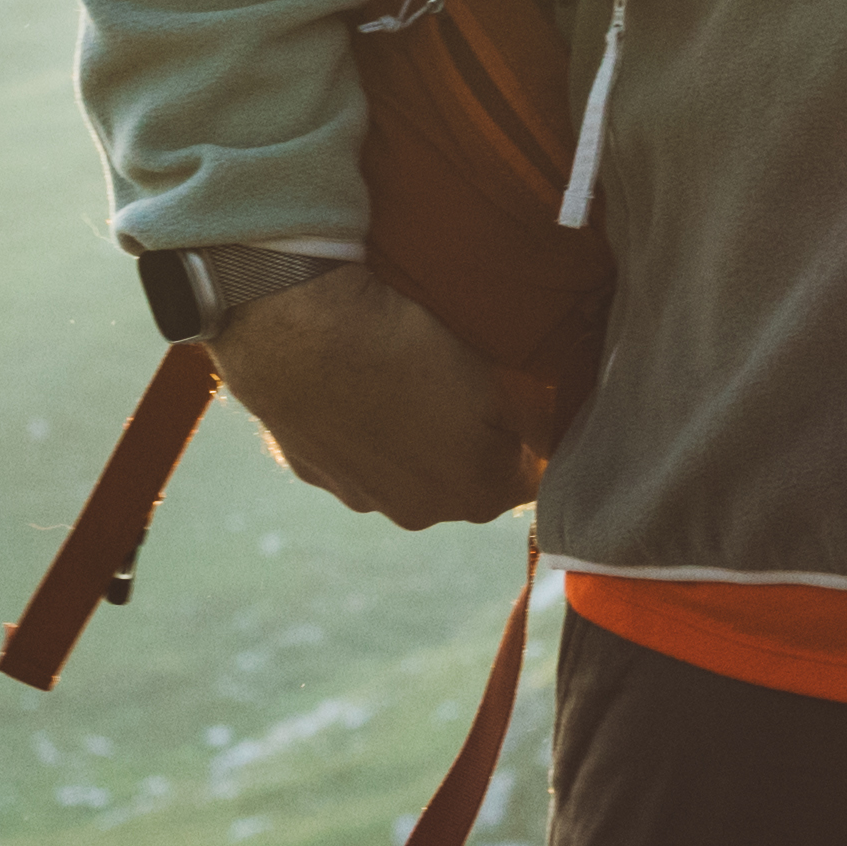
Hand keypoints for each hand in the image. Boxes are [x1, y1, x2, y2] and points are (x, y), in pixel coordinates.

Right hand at [204, 263, 545, 529]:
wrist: (298, 331)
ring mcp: (360, 497)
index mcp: (478, 495)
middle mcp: (420, 514)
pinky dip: (359, 421)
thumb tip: (548, 438)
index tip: (527, 401)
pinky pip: (351, 448)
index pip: (530, 478)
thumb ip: (530, 418)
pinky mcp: (312, 470)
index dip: (532, 438)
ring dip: (410, 432)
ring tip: (401, 372)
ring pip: (404, 465)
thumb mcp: (493, 375)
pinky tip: (355, 377)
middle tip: (463, 378)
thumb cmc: (407, 346)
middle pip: (465, 477)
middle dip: (471, 439)